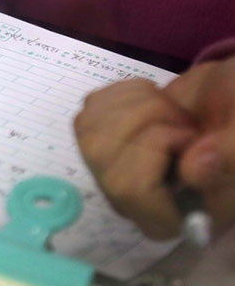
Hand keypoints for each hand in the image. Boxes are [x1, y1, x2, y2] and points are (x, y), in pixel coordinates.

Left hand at [75, 59, 234, 239]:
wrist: (229, 100)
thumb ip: (231, 156)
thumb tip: (192, 171)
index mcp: (171, 218)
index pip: (132, 190)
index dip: (157, 147)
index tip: (190, 135)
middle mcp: (131, 203)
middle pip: (103, 155)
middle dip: (148, 118)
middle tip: (183, 120)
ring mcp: (107, 170)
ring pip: (90, 130)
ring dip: (137, 104)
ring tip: (172, 112)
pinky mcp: (96, 136)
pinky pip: (89, 109)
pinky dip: (122, 92)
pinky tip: (151, 99)